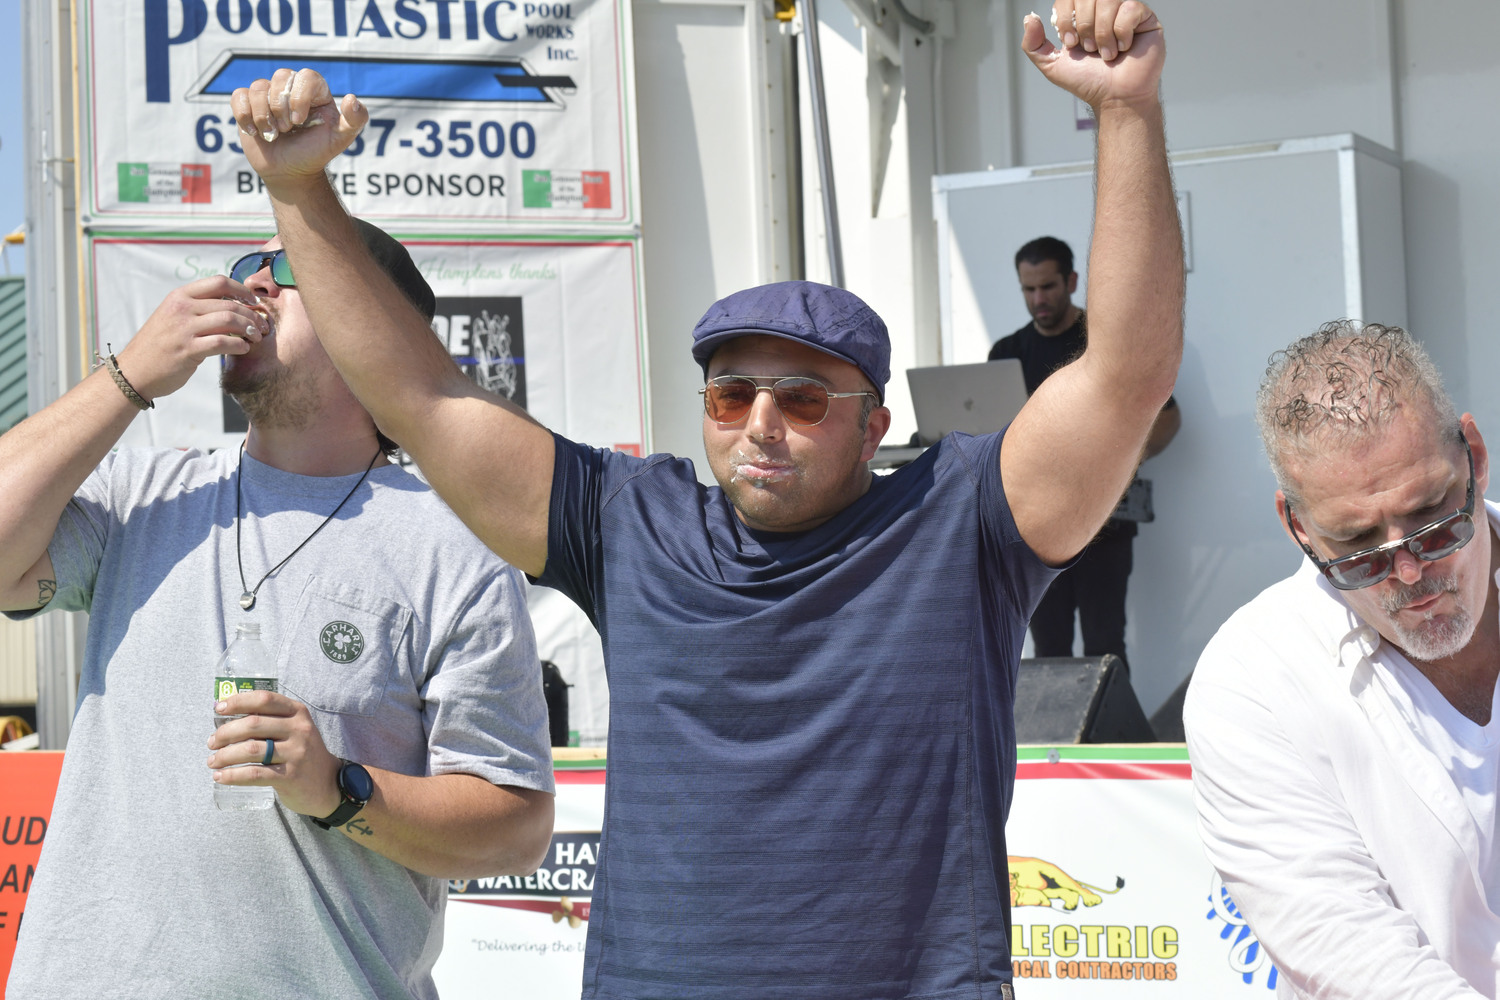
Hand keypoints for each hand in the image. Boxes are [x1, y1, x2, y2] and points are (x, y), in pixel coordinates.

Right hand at [116, 278, 267, 401]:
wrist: (134, 371)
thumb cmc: (159, 346)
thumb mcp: (173, 317)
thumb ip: (197, 309)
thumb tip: (232, 305)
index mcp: (179, 297)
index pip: (218, 282)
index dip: (242, 291)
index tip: (254, 303)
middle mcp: (181, 308)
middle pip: (229, 303)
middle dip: (252, 315)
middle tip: (263, 326)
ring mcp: (183, 329)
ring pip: (229, 320)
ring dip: (249, 329)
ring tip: (256, 337)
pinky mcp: (188, 350)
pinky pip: (222, 343)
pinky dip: (239, 345)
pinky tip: (243, 349)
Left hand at [208, 690, 341, 818]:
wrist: (328, 784)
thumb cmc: (301, 754)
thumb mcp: (295, 730)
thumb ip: (271, 721)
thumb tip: (227, 718)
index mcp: (298, 712)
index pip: (264, 699)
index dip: (238, 701)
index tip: (218, 708)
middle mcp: (299, 729)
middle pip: (253, 724)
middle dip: (225, 733)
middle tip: (211, 743)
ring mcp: (296, 753)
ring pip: (251, 750)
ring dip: (224, 756)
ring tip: (212, 761)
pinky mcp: (290, 776)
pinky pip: (254, 774)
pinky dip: (232, 776)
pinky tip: (220, 777)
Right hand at [229, 68, 368, 191]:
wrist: (290, 172)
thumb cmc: (316, 153)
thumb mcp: (340, 139)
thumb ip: (355, 120)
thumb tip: (351, 99)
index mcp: (315, 92)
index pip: (307, 77)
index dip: (300, 97)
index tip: (300, 121)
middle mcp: (291, 89)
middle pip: (281, 77)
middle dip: (281, 107)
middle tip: (287, 130)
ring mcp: (268, 95)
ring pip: (258, 87)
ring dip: (264, 116)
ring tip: (272, 135)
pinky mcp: (248, 104)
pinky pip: (239, 96)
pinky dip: (244, 115)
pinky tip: (254, 132)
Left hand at [1023, 1, 1163, 110]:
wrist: (1115, 97)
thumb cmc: (1088, 82)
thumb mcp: (1052, 65)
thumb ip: (1034, 44)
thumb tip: (1029, 17)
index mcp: (1081, 14)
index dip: (1065, 18)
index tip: (1071, 43)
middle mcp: (1102, 9)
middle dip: (1084, 27)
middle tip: (1091, 50)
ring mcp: (1124, 11)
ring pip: (1109, 0)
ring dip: (1103, 33)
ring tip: (1108, 54)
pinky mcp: (1145, 17)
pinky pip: (1130, 7)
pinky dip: (1123, 33)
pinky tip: (1125, 48)